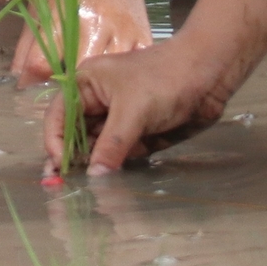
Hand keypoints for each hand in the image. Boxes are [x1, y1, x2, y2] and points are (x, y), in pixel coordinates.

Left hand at [10, 0, 154, 85]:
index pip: (43, 62)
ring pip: (108, 77)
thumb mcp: (41, 2)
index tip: (34, 83)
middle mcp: (97, 25)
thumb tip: (20, 80)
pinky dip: (122, 77)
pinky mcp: (143, 37)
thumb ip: (29, 43)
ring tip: (87, 85)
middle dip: (66, 84)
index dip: (35, 78)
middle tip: (62, 85)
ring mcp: (124, 32)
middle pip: (77, 73)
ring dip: (95, 85)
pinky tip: (113, 76)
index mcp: (65, 14)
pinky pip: (130, 69)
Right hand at [52, 35, 239, 173]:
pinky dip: (121, 167)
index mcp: (87, 85)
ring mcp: (120, 119)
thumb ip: (111, 146)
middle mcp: (98, 103)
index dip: (56, 143)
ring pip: (100, 150)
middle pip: (77, 137)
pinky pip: (122, 155)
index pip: (58, 117)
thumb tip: (93, 178)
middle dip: (75, 160)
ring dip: (99, 167)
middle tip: (68, 188)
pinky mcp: (139, 134)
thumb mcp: (133, 110)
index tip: (61, 169)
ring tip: (93, 190)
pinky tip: (117, 182)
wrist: (210, 75)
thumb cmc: (165, 80)